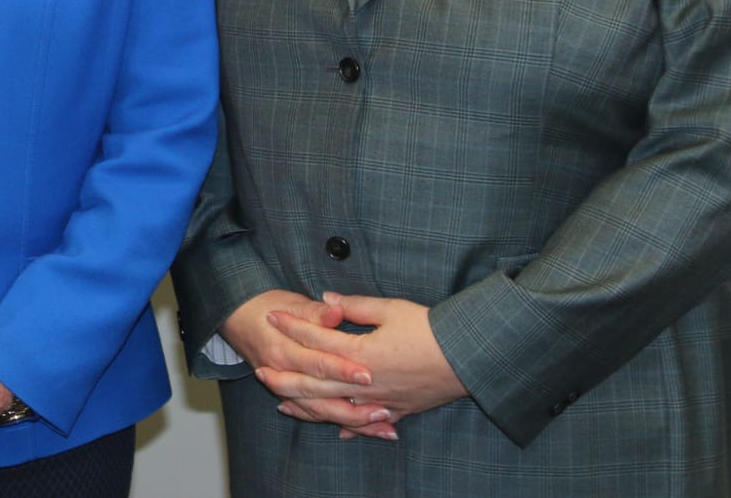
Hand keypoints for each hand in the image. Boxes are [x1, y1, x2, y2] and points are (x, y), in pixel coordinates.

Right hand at [222, 289, 396, 441]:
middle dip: (353, 407)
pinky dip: (336, 423)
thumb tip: (336, 312)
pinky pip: (313, 415)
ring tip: (382, 428)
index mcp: (283, 349)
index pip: (317, 363)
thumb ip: (315, 312)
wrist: (238, 318)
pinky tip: (360, 431)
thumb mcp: (290, 302)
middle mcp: (282, 374)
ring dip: (351, 422)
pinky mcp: (289, 396)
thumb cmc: (266, 306)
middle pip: (320, 397)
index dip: (342, 370)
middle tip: (384, 411)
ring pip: (319, 412)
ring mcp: (284, 389)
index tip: (368, 375)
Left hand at [268, 292, 466, 439]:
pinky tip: (339, 430)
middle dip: (285, 376)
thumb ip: (355, 306)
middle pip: (316, 381)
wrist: (470, 357)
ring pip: (335, 408)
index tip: (272, 316)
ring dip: (307, 406)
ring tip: (283, 403)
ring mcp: (380, 400)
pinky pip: (368, 423)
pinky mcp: (398, 410)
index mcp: (361, 352)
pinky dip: (351, 427)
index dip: (293, 325)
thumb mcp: (392, 309)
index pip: (318, 337)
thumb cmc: (432, 329)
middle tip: (259, 372)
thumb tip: (326, 300)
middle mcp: (366, 381)